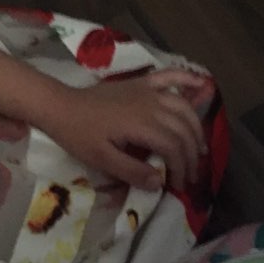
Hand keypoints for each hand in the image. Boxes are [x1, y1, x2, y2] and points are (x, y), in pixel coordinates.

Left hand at [37, 69, 210, 190]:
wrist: (60, 106)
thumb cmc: (78, 135)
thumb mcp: (101, 160)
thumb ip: (132, 171)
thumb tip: (160, 183)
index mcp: (142, 125)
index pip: (174, 147)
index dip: (181, 168)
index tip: (179, 185)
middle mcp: (151, 105)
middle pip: (183, 129)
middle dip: (191, 154)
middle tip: (190, 175)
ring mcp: (148, 90)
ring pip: (183, 108)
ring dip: (196, 128)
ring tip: (199, 148)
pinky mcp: (141, 82)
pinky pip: (170, 76)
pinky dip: (188, 79)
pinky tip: (202, 83)